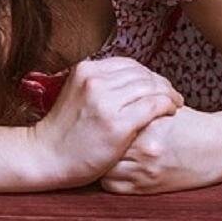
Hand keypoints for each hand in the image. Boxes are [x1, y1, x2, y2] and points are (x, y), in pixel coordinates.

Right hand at [30, 57, 183, 187]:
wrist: (46, 156)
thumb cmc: (64, 131)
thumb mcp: (75, 93)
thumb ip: (99, 83)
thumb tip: (128, 78)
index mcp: (86, 69)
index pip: (128, 64)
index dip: (147, 74)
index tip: (157, 85)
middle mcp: (96, 80)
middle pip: (142, 73)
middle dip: (160, 83)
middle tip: (172, 95)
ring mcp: (107, 102)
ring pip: (151, 86)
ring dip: (168, 93)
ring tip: (175, 103)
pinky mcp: (118, 124)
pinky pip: (154, 105)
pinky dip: (167, 105)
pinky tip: (171, 111)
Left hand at [100, 107, 221, 194]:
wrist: (218, 149)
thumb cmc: (192, 124)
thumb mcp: (167, 107)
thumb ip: (141, 102)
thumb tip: (112, 92)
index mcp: (150, 123)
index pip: (112, 119)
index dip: (103, 117)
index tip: (99, 116)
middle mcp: (145, 148)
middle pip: (105, 143)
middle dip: (99, 138)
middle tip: (95, 133)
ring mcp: (144, 171)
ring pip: (104, 166)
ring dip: (101, 158)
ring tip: (101, 150)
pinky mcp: (146, 188)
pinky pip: (112, 185)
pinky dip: (108, 176)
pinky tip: (114, 166)